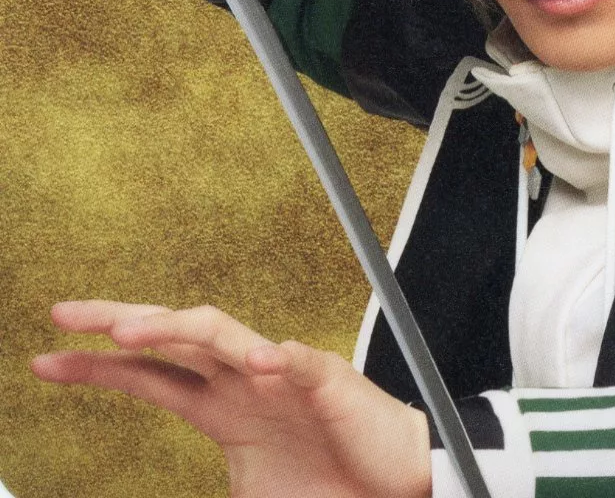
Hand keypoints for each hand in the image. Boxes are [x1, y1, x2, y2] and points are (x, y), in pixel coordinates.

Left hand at [32, 300, 431, 497]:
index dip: (97, 370)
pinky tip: (263, 362)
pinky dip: (283, 360)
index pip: (150, 377)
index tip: (43, 362)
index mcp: (221, 408)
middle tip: (64, 314)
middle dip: (120, 322)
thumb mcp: (249, 491)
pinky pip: (302, 363)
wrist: (392, 485)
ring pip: (224, 335)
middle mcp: (243, 381)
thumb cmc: (325, 483)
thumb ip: (212, 487)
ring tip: (128, 333)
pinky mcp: (327, 383)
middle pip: (175, 337)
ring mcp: (282, 377)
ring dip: (176, 329)